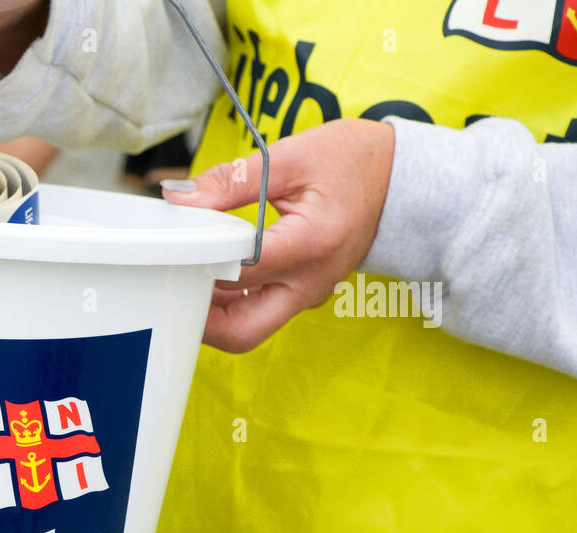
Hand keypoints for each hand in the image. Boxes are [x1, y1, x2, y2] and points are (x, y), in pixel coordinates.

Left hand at [162, 118, 395, 352]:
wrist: (405, 181)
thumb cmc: (355, 162)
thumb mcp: (292, 156)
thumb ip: (231, 180)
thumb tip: (179, 197)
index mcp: (310, 244)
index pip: (236, 272)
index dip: (197, 263)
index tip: (172, 248)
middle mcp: (310, 282)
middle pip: (240, 332)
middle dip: (198, 319)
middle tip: (171, 284)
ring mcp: (308, 296)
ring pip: (247, 331)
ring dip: (212, 315)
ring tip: (187, 275)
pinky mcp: (303, 296)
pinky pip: (260, 316)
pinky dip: (230, 305)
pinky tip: (211, 275)